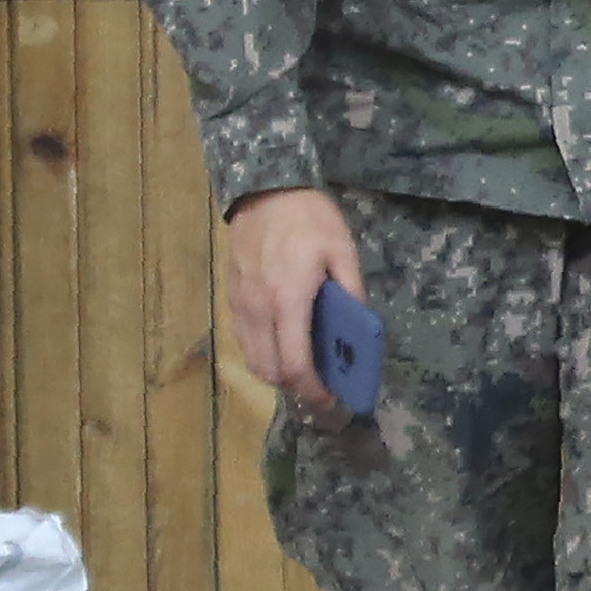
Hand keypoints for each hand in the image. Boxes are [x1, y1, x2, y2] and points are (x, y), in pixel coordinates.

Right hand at [222, 186, 366, 416]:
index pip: (294, 363)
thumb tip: (359, 328)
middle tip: (322, 389)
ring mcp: (240, 305)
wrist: (264, 192)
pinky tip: (286, 346)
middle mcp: (258, 310)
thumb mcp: (342, 252)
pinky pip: (245, 340)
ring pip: (253, 358)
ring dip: (277, 373)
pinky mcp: (232, 298)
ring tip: (306, 372)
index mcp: (288, 301)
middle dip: (295, 387)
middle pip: (269, 370)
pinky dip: (263, 353)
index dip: (312, 389)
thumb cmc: (309, 220)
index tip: (331, 398)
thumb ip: (351, 291)